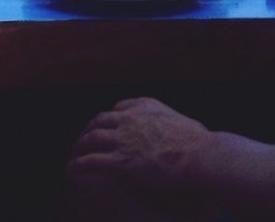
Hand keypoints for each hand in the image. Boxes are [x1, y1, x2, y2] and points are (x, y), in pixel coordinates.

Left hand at [65, 97, 214, 218]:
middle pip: (101, 120)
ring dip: (81, 145)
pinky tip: (72, 168)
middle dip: (91, 129)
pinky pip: (91, 160)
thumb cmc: (201, 144)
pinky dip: (79, 164)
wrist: (199, 156)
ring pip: (92, 138)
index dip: (112, 117)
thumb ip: (181, 126)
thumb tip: (194, 130)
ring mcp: (123, 138)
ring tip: (76, 152)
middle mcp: (130, 118)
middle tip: (86, 138)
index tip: (109, 125)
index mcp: (146, 106)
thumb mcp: (189, 125)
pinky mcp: (120, 160)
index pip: (121, 108)